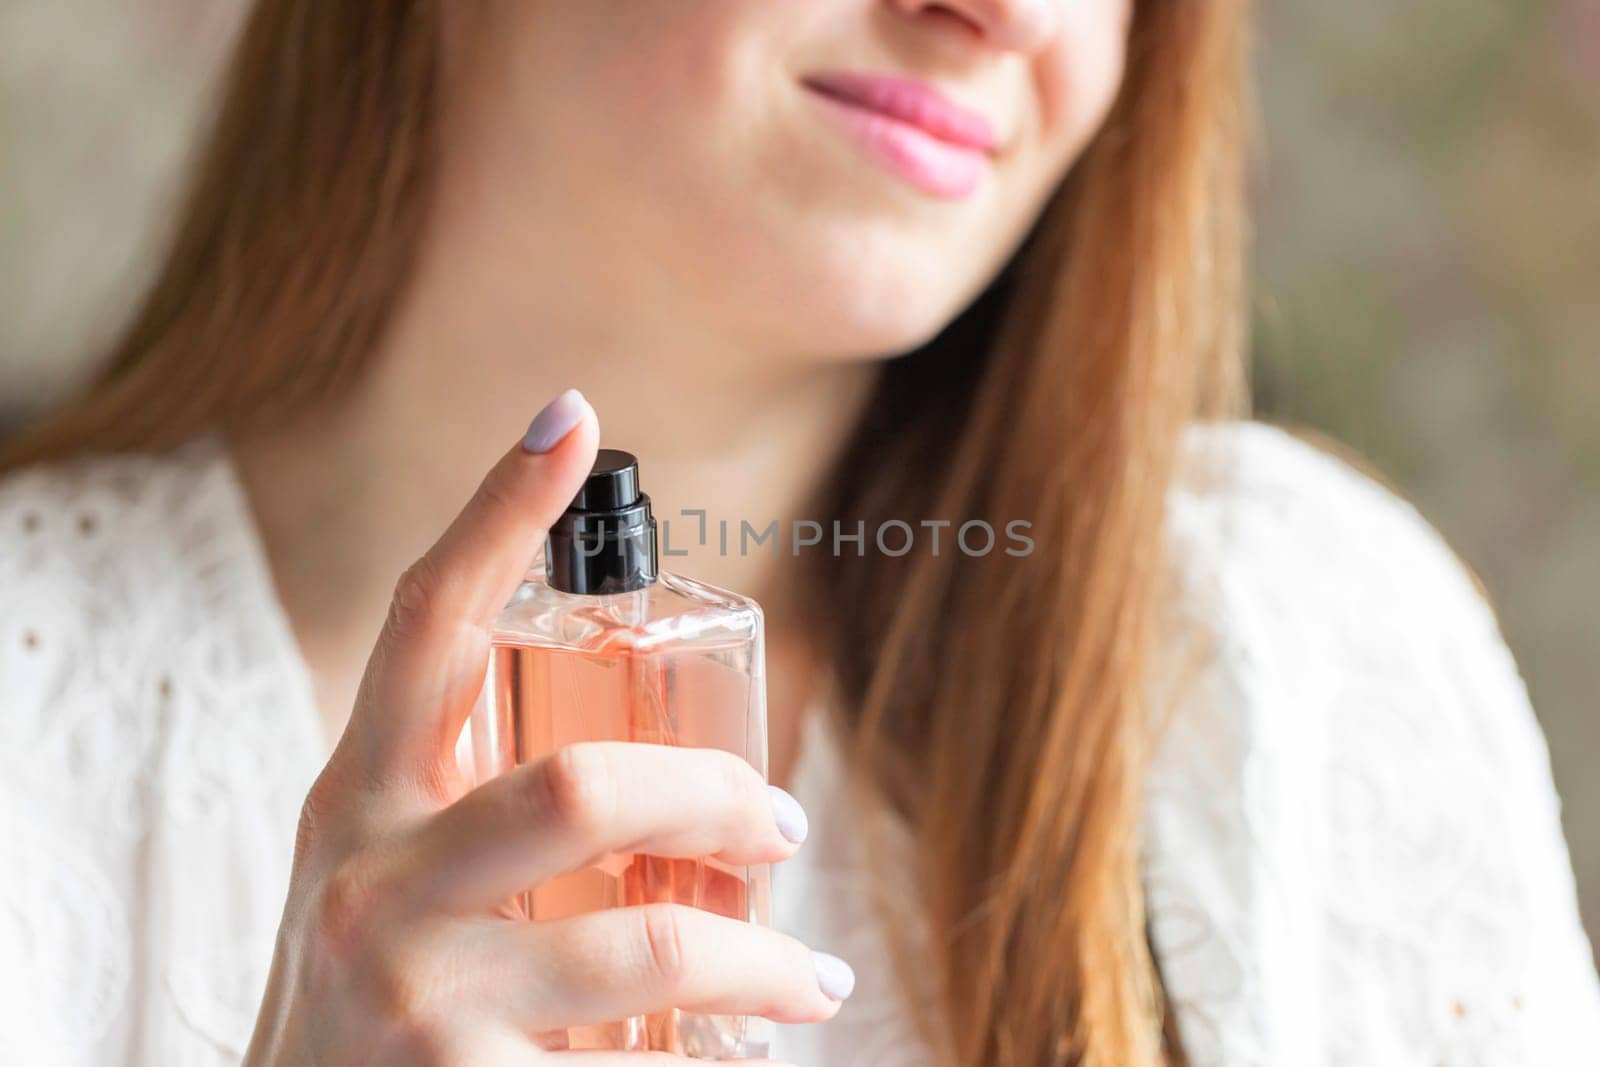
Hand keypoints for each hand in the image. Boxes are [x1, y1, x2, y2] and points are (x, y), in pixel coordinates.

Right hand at [244, 389, 848, 1064]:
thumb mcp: (397, 877)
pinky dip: (720, 1060)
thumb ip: (479, 807)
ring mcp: (412, 991)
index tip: (572, 418)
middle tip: (778, 817)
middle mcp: (371, 879)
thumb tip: (664, 762)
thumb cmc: (377, 995)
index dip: (496, 513)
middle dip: (711, 794)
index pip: (421, 624)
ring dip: (758, 955)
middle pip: (580, 785)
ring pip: (644, 939)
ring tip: (810, 976)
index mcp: (360, 799)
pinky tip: (750, 1057)